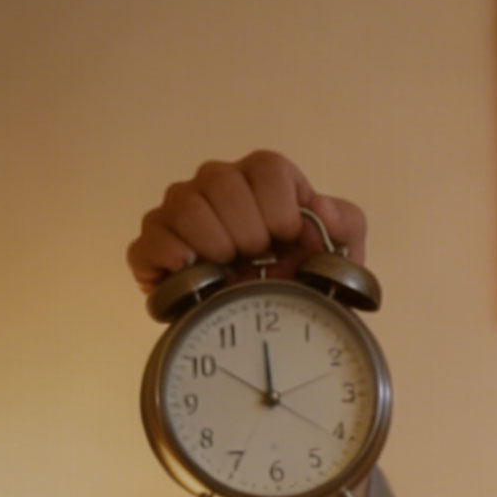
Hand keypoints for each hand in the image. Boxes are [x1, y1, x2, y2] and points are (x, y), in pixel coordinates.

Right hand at [128, 151, 367, 295]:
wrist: (266, 329)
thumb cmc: (299, 281)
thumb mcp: (340, 253)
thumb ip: (345, 222)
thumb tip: (320, 209)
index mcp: (260, 177)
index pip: (265, 168)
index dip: (279, 210)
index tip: (286, 241)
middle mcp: (214, 184)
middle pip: (221, 181)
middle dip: (249, 232)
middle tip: (256, 261)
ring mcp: (178, 212)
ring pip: (186, 206)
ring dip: (215, 245)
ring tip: (228, 270)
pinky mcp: (150, 246)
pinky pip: (151, 240)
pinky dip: (174, 259)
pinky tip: (198, 275)